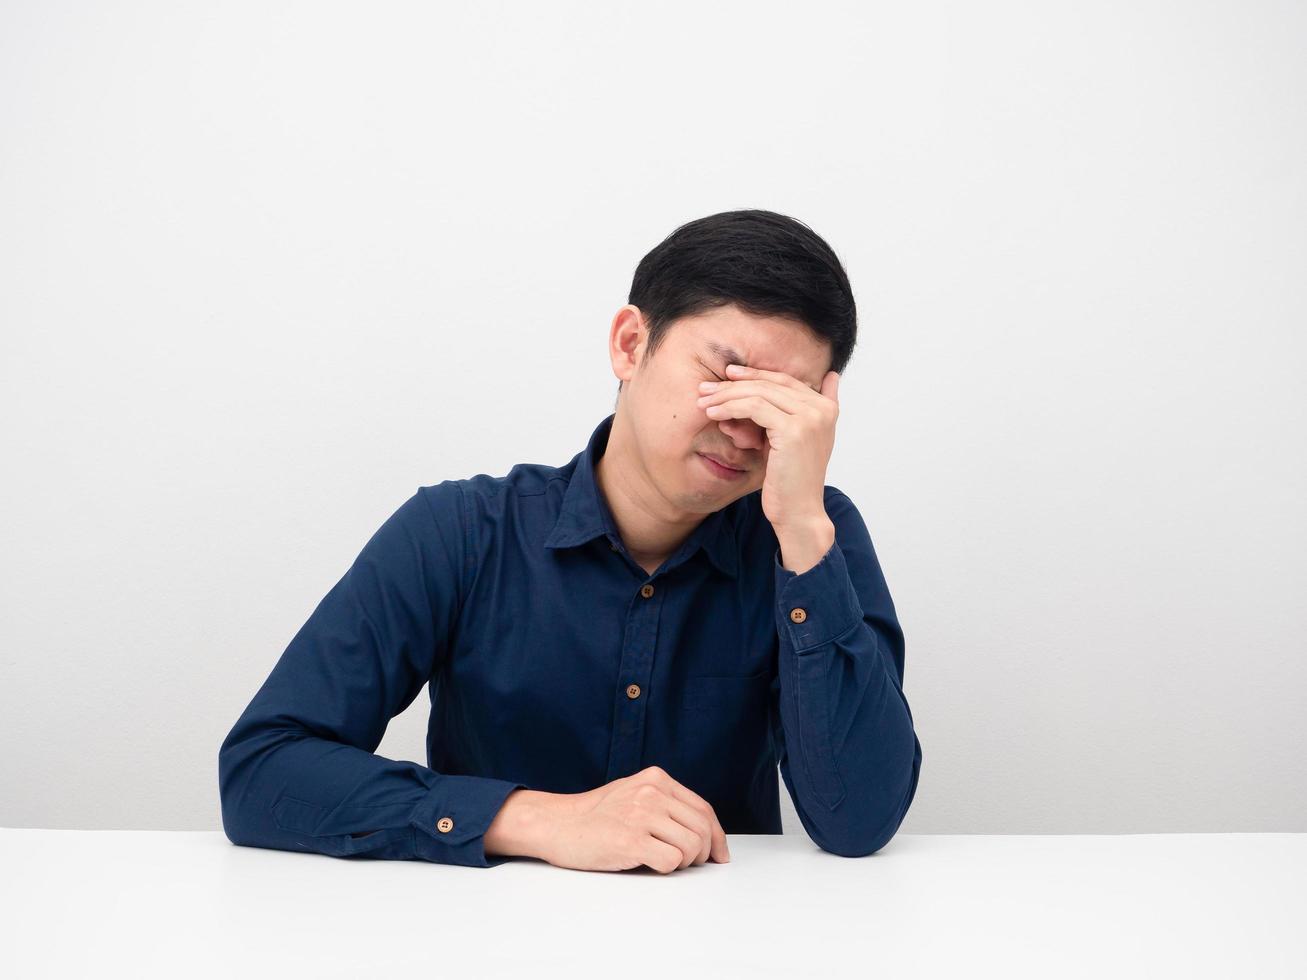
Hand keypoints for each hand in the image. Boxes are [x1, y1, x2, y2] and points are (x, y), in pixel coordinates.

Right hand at [488, 766, 730, 872]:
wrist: (557, 824)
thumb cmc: (595, 815)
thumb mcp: (634, 793)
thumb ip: (665, 803)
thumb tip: (704, 831)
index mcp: (656, 779)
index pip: (703, 809)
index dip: (717, 836)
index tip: (720, 854)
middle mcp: (652, 792)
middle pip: (702, 829)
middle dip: (703, 853)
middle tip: (691, 864)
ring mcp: (642, 815)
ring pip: (692, 847)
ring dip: (683, 862)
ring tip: (664, 861)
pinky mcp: (631, 840)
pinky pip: (671, 861)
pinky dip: (666, 868)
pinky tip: (649, 863)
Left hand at [696, 363, 840, 530]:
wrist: (798, 514)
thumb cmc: (790, 482)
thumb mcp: (791, 441)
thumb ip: (790, 413)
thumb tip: (812, 381)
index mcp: (826, 408)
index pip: (784, 380)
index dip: (755, 374)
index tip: (728, 375)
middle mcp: (823, 408)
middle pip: (771, 383)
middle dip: (735, 383)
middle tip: (706, 387)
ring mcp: (811, 417)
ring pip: (760, 393)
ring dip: (726, 395)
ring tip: (703, 402)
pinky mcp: (794, 429)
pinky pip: (754, 407)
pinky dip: (730, 407)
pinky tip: (713, 414)